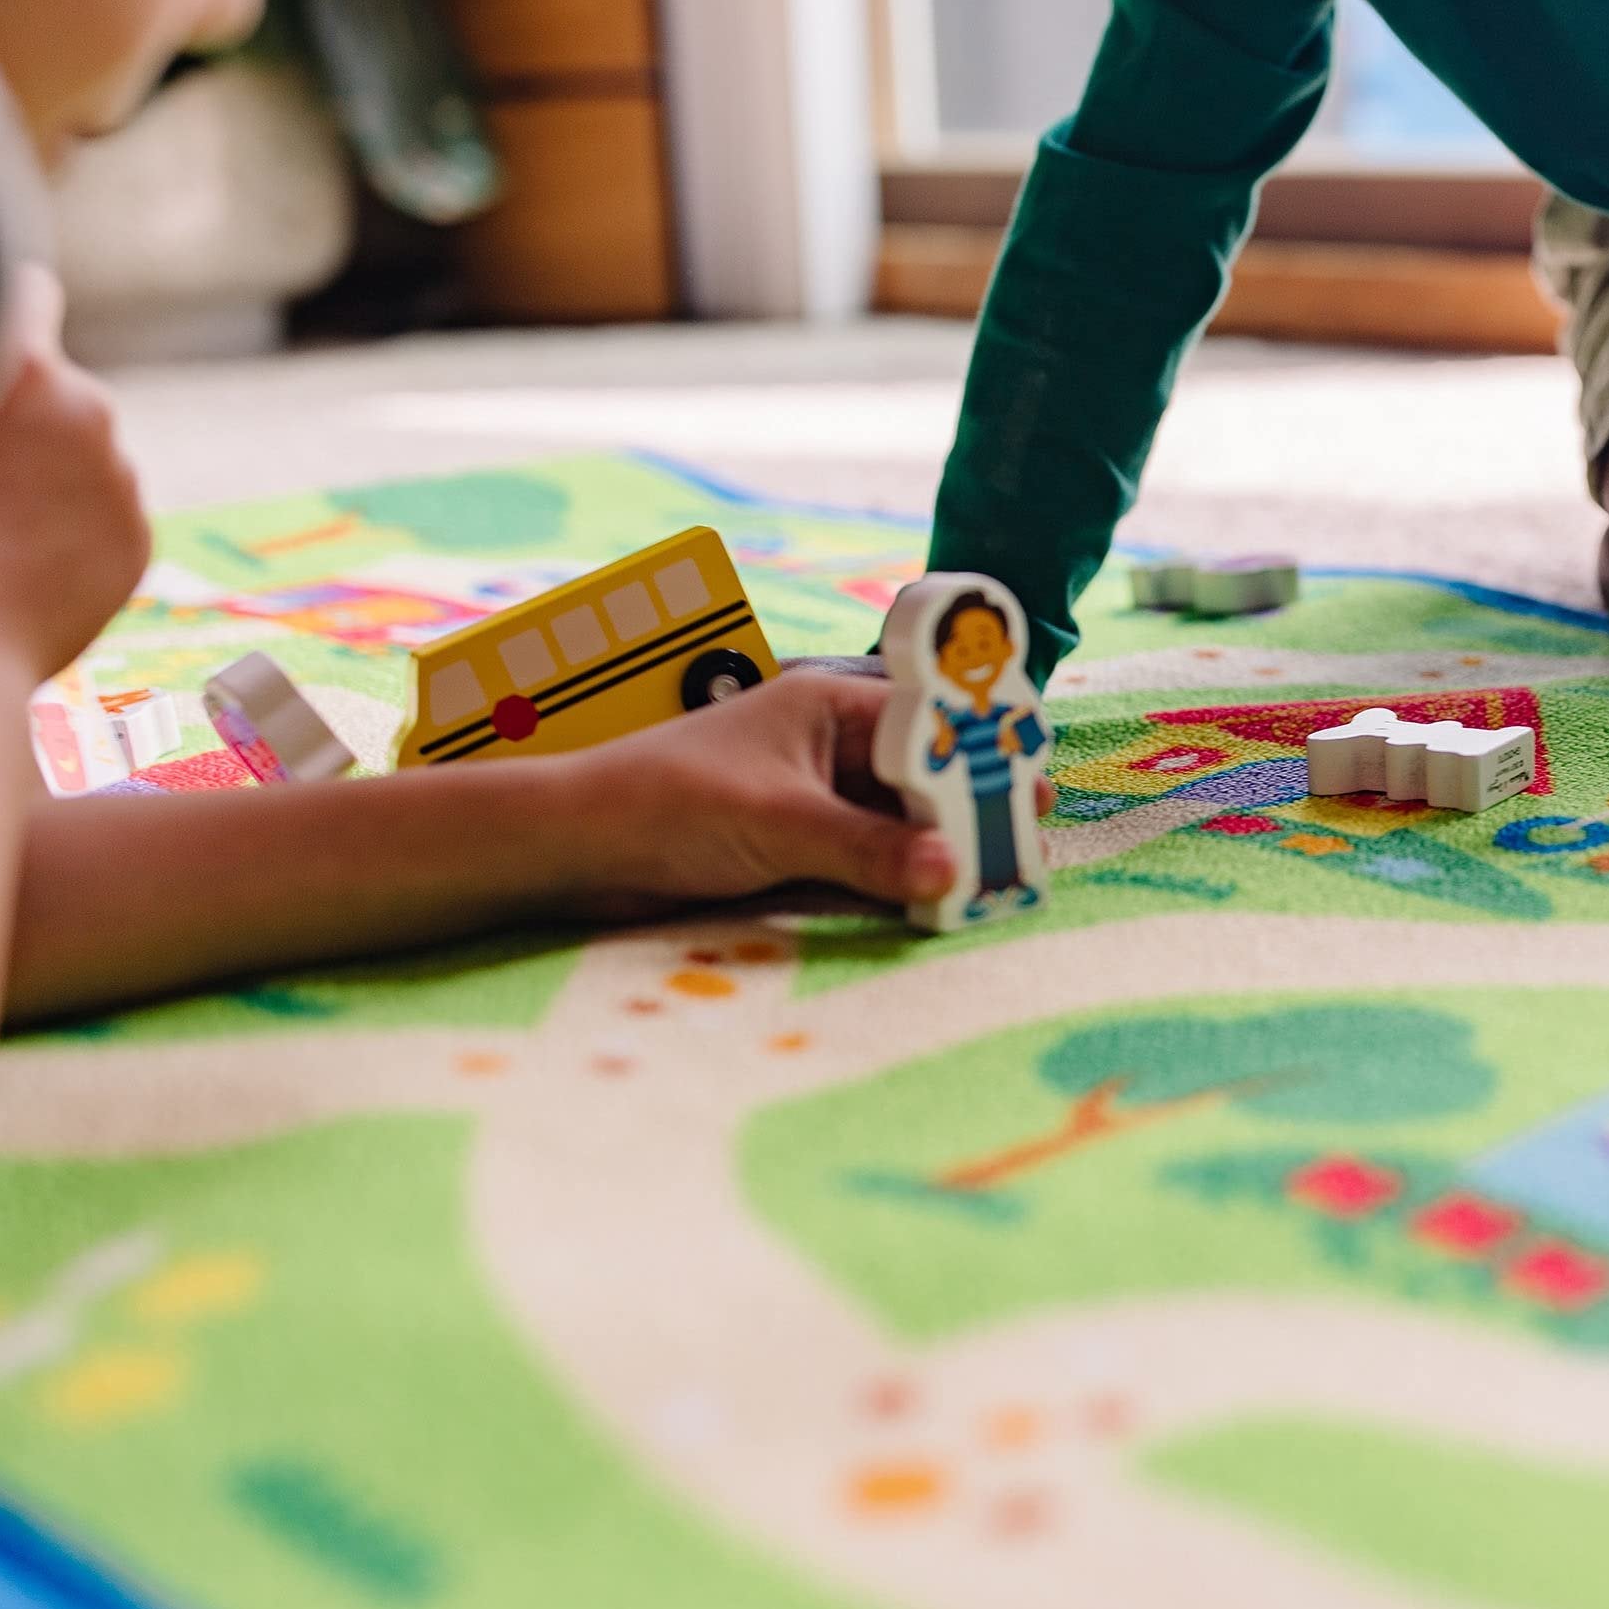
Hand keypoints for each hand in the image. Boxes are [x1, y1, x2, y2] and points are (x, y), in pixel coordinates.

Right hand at [0, 268, 147, 684]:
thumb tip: (0, 402)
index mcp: (32, 382)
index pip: (31, 306)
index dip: (24, 297)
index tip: (30, 286)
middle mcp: (94, 424)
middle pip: (67, 398)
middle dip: (34, 417)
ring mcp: (122, 486)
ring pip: (90, 461)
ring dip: (57, 476)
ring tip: (0, 519)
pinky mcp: (137, 541)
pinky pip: (106, 515)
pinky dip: (76, 525)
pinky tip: (28, 555)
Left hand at [552, 671, 1053, 920]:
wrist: (576, 849)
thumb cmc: (668, 805)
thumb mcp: (779, 824)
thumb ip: (869, 848)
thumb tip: (955, 870)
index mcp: (829, 707)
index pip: (928, 723)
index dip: (982, 757)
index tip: (1032, 795)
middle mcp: (830, 746)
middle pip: (922, 775)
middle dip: (972, 809)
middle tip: (1027, 851)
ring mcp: (815, 797)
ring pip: (900, 821)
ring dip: (940, 851)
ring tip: (997, 885)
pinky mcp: (798, 845)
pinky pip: (869, 858)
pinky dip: (902, 879)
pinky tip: (938, 902)